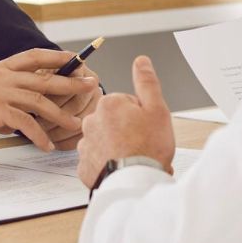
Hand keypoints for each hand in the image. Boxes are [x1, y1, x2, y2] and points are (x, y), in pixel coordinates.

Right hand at [0, 48, 91, 150]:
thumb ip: (5, 92)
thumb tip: (22, 111)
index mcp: (0, 68)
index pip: (34, 56)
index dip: (56, 56)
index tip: (76, 58)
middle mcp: (2, 76)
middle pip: (44, 77)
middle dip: (70, 82)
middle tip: (91, 85)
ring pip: (39, 100)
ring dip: (60, 114)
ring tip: (76, 123)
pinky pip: (24, 123)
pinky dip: (38, 135)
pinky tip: (46, 144)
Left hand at [77, 56, 175, 188]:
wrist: (135, 181)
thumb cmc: (148, 147)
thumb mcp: (156, 109)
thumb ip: (146, 82)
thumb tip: (141, 61)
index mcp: (109, 104)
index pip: (126, 103)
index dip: (140, 115)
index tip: (146, 127)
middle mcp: (91, 121)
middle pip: (113, 121)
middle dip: (126, 130)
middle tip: (142, 144)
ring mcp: (86, 145)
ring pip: (104, 140)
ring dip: (116, 147)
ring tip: (133, 158)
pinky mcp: (84, 166)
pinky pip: (97, 160)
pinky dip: (107, 163)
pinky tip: (121, 168)